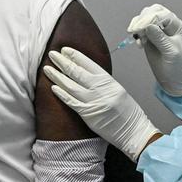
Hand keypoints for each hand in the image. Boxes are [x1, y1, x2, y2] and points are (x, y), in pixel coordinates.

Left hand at [43, 47, 159, 161]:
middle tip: (52, 55)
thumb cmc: (129, 113)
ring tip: (48, 69)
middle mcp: (101, 89)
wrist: (134, 131)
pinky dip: (62, 94)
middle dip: (63, 62)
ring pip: (71, 86)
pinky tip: (53, 87)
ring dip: (58, 77)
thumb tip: (87, 76)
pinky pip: (72, 102)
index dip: (76, 56)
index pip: (90, 65)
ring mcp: (94, 101)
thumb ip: (104, 84)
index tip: (65, 50)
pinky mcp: (88, 114)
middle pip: (78, 73)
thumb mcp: (118, 92)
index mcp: (110, 82)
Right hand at [128, 4, 181, 96]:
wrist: (174, 79)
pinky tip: (139, 43)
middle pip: (153, 11)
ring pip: (146, 17)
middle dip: (143, 19)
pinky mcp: (149, 36)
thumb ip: (160, 38)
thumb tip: (148, 26)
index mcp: (178, 27)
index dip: (150, 19)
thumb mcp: (172, 52)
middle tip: (136, 30)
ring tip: (138, 37)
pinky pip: (140, 28)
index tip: (139, 28)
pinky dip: (136, 32)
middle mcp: (169, 26)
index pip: (163, 15)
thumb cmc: (178, 66)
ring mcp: (159, 30)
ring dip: (138, 25)